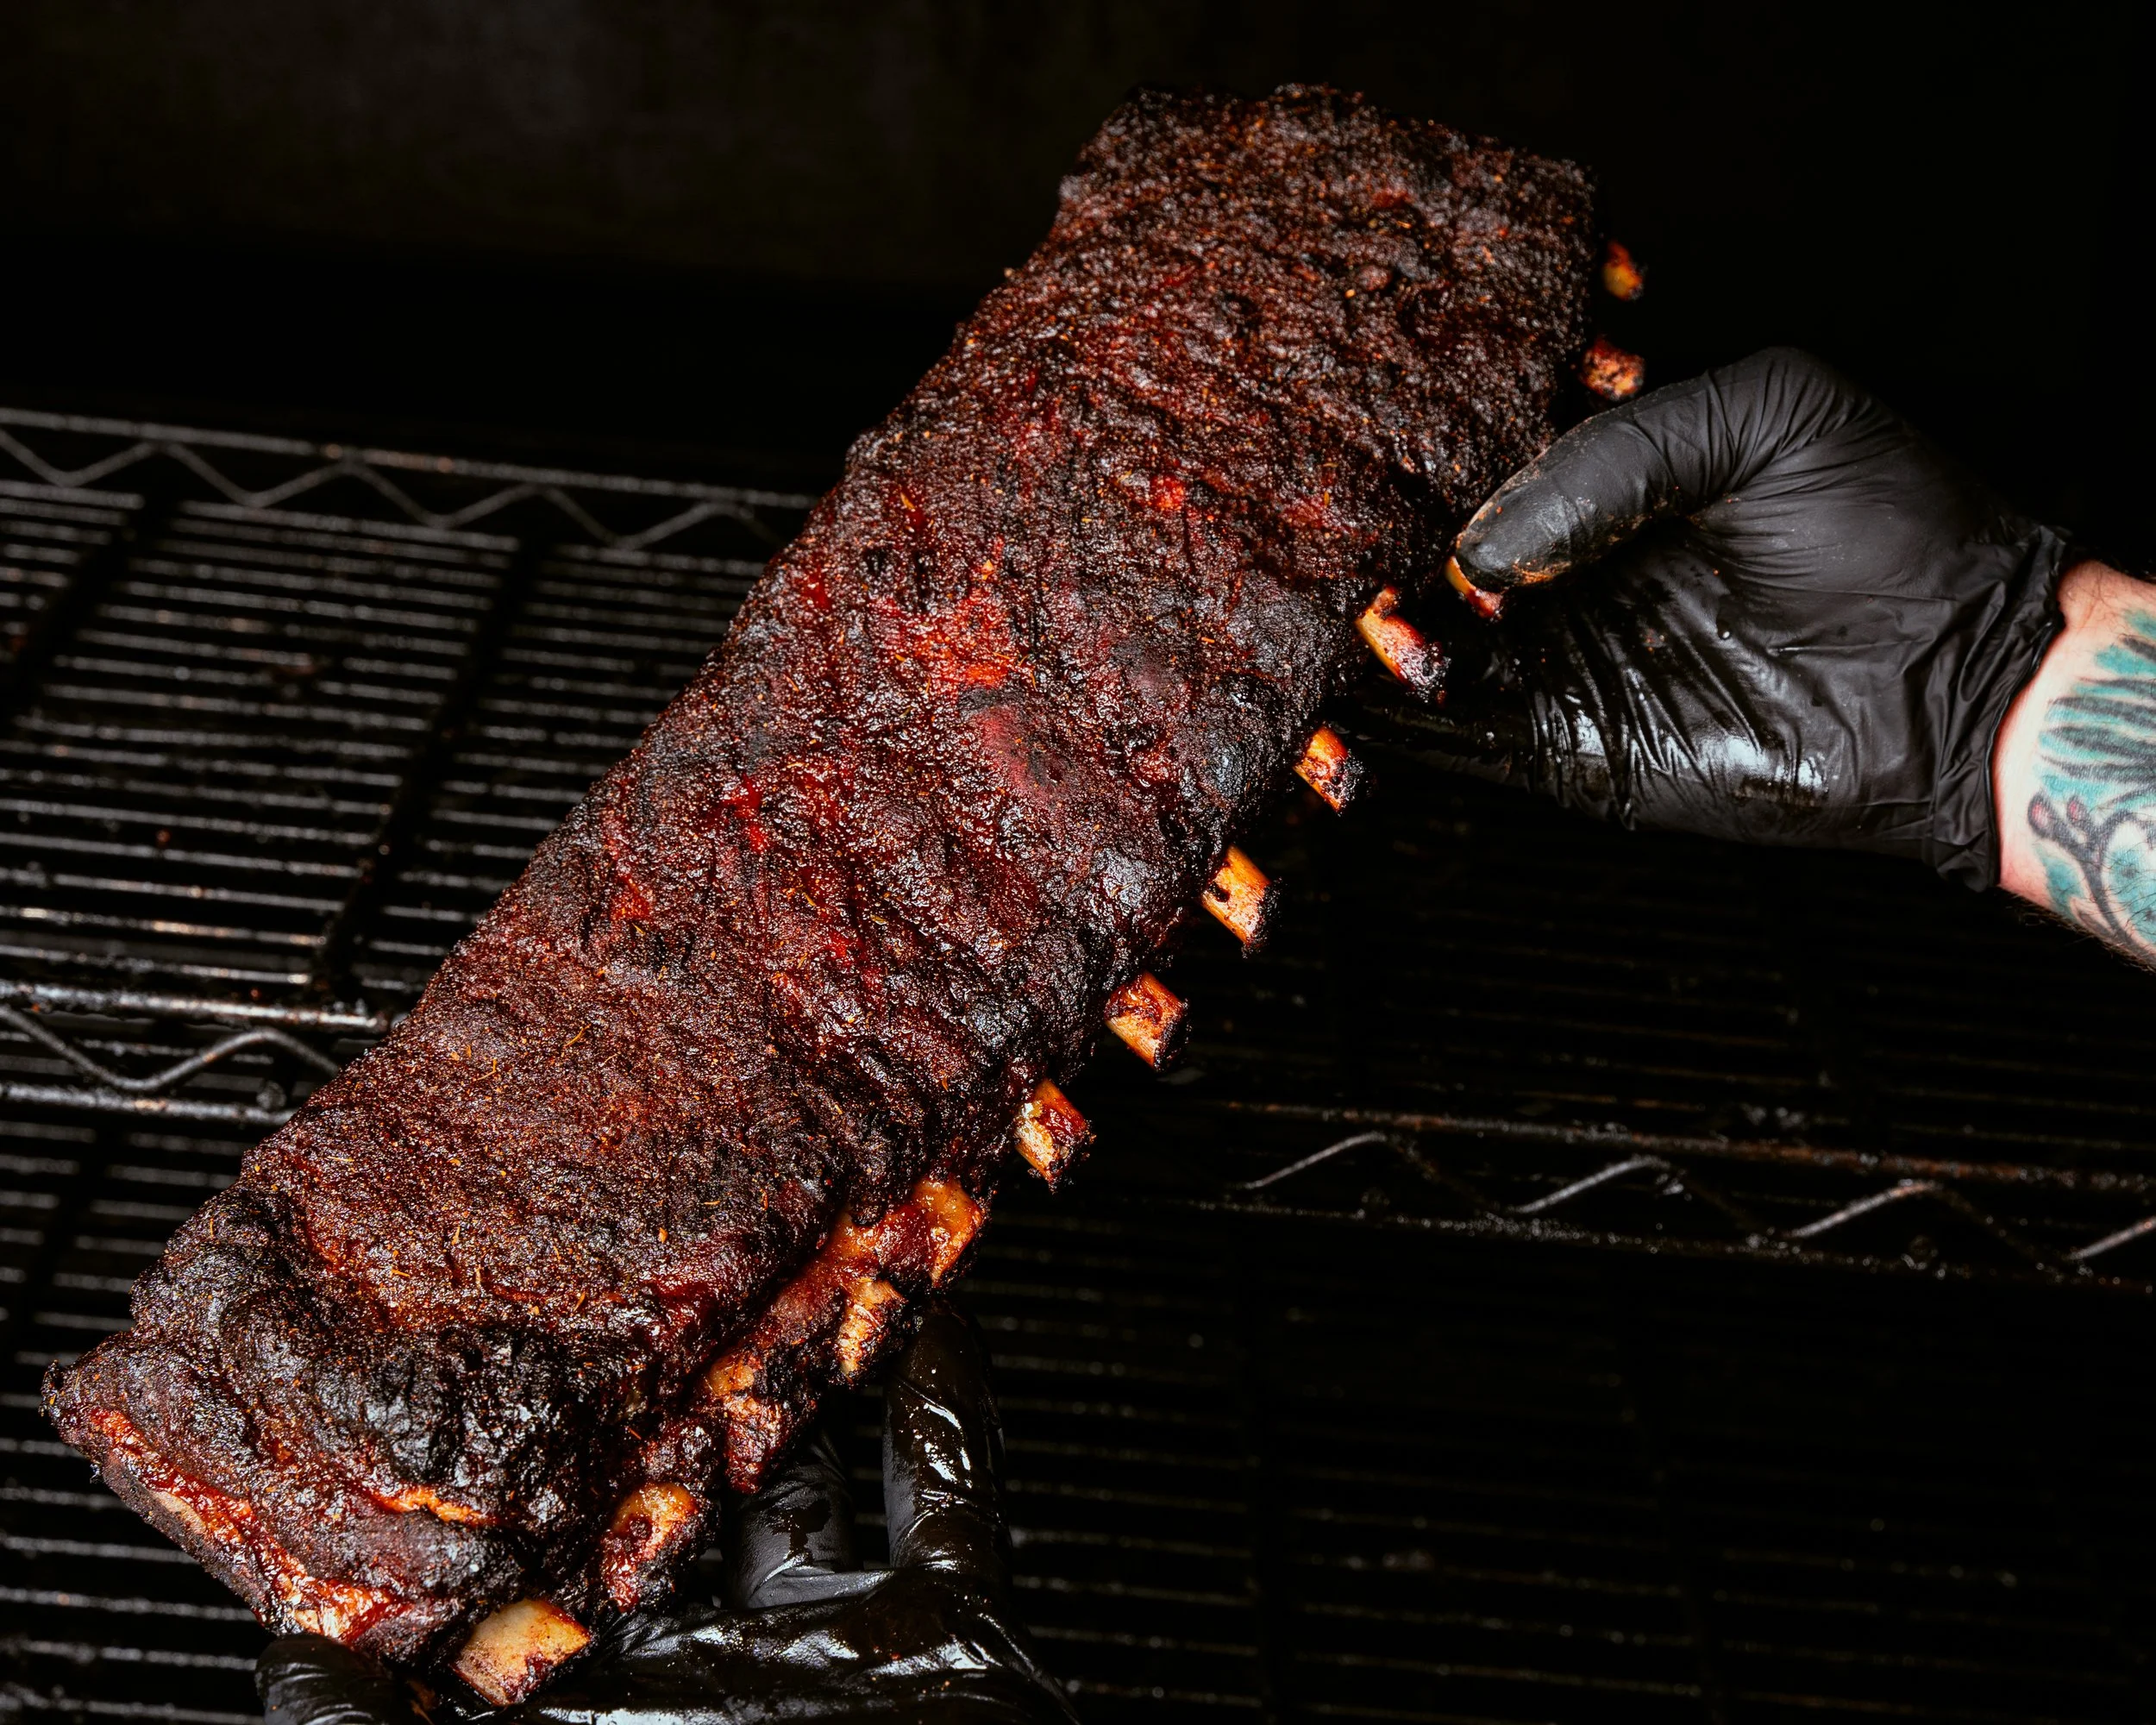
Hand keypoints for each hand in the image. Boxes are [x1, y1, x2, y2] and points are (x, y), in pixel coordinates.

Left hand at [258, 1303, 1075, 1724]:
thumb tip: (294, 1642)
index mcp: (595, 1708)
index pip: (546, 1557)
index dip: (531, 1454)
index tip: (508, 1344)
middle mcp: (703, 1666)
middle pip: (678, 1493)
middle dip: (666, 1386)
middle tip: (642, 1262)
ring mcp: (824, 1650)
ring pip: (812, 1472)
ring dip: (799, 1366)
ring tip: (767, 1250)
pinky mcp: (943, 1644)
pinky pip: (953, 1500)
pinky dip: (948, 1406)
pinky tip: (923, 1315)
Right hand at [1393, 346, 2077, 889]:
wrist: (1957, 680)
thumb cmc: (1891, 527)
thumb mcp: (1765, 418)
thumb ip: (1622, 454)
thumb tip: (1487, 543)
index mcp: (1612, 472)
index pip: (1485, 449)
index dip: (1424, 445)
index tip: (1362, 437)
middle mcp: (1570, 563)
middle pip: (1437, 551)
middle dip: (1378, 545)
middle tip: (1326, 534)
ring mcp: (1559, 658)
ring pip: (1428, 645)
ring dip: (1373, 634)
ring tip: (1334, 614)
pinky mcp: (1564, 747)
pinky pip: (1456, 737)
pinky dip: (1394, 724)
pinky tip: (1345, 695)